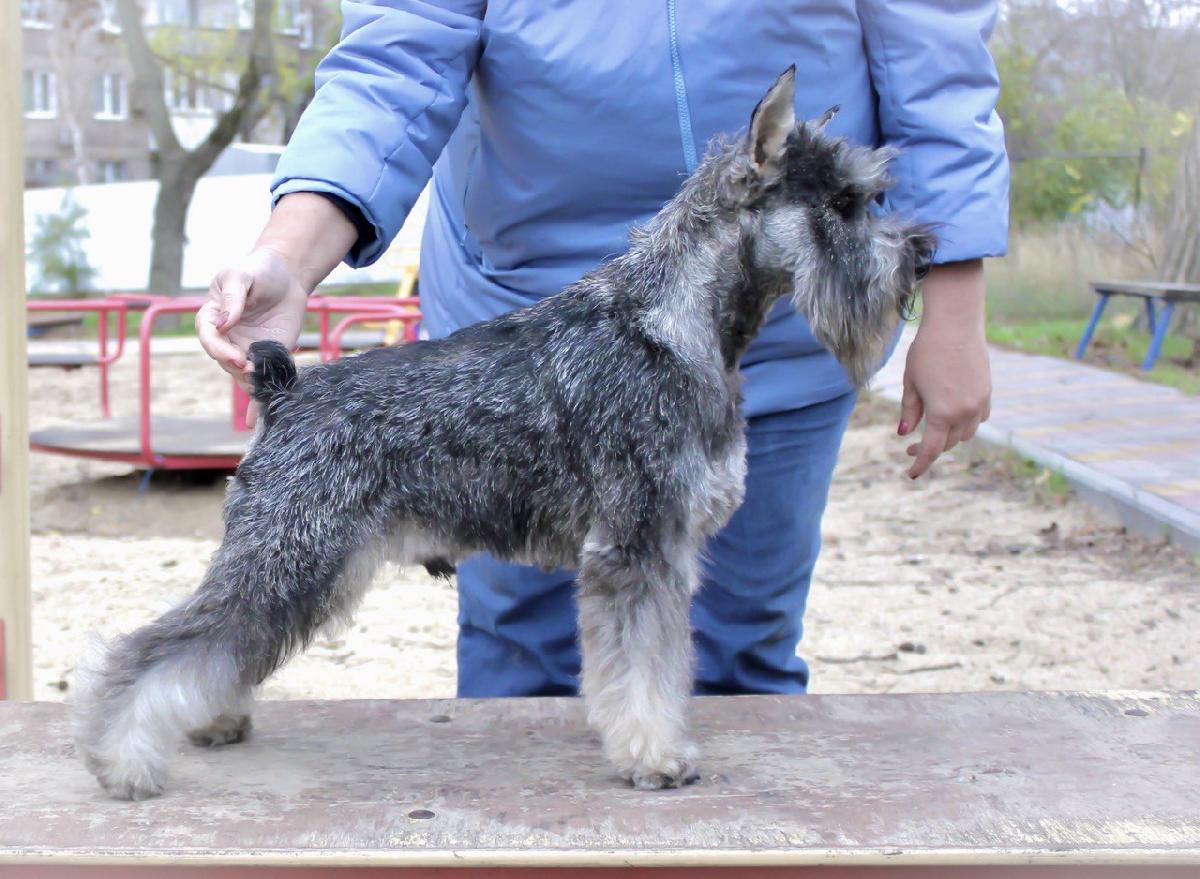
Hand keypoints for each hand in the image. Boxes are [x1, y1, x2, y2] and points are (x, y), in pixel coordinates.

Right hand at [196, 247, 308, 390]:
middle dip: (237, 368)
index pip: (209, 338)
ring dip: (250, 383)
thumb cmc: (258, 270)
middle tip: (252, 370)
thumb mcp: (240, 275)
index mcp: (212, 318)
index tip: (236, 356)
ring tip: (262, 387)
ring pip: (242, 373)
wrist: (288, 276)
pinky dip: (260, 398)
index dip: (220, 350)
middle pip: (225, 360)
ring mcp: (248, 349)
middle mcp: (227, 338)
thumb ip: (232, 296)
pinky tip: (259, 415)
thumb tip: (224, 322)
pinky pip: (263, 377)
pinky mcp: (269, 356)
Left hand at [898, 260, 990, 478]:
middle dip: (931, 448)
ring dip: (950, 437)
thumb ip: (910, 410)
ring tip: (933, 432)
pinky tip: (954, 418)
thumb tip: (905, 433)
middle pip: (949, 443)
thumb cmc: (926, 351)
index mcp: (942, 413)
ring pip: (966, 433)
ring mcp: (979, 402)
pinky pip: (979, 418)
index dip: (920, 463)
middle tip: (911, 446)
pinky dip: (966, 424)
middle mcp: (965, 412)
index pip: (932, 449)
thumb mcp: (911, 382)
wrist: (956, 324)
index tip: (911, 473)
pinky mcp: (987, 392)